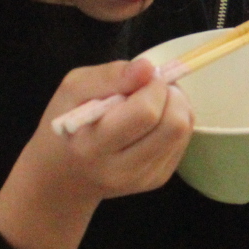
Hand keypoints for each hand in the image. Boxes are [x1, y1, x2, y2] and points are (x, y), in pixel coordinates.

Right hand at [0, 57, 194, 248]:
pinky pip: (183, 142)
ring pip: (183, 132)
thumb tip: (148, 68)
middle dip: (171, 95)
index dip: (152, 86)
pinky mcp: (157, 180)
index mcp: (93, 148)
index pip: (146, 113)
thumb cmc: (66, 125)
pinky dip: (175, 122)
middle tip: (151, 87)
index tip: (140, 78)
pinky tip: (153, 120)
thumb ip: (110, 76)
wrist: (64, 174)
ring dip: (176, 106)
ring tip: (153, 100)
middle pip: (173, 125)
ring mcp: (142, 179)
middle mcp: (120, 170)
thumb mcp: (73, 89)